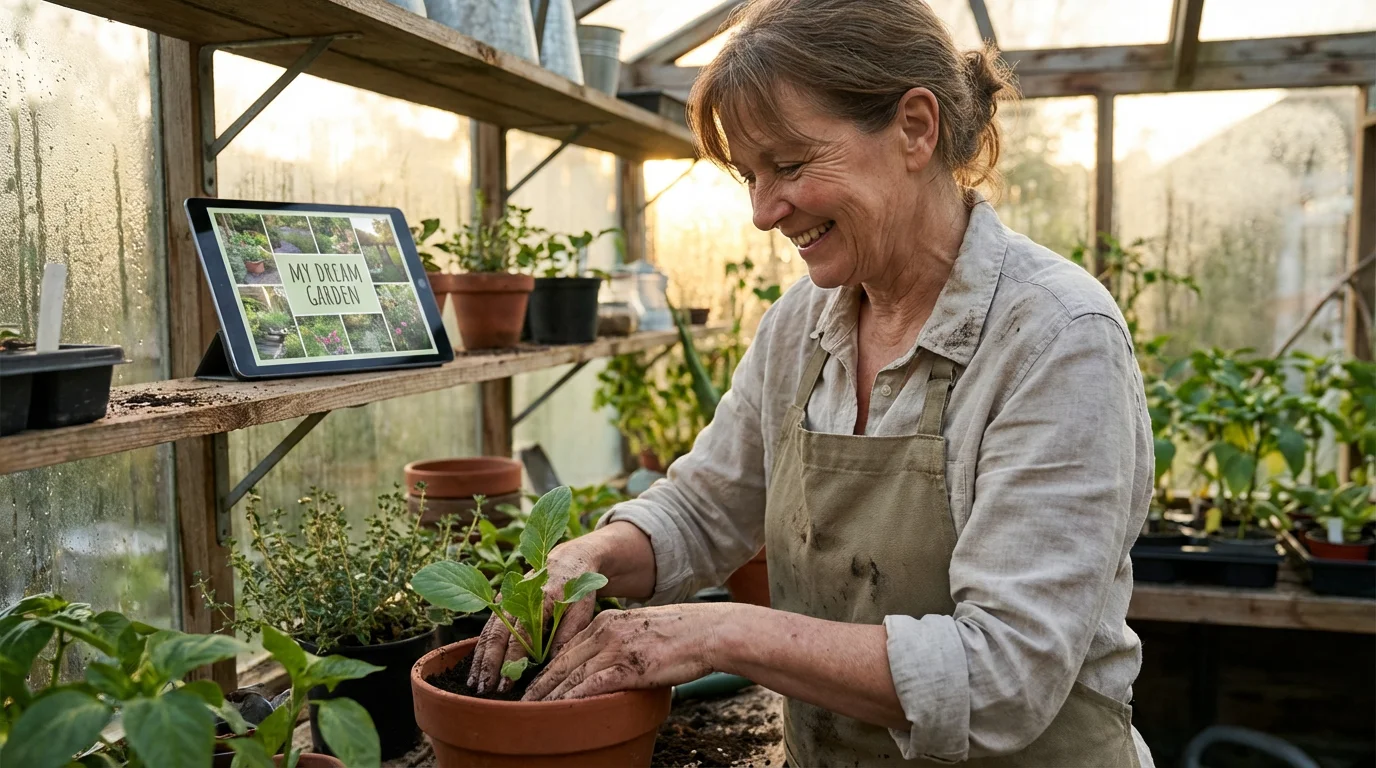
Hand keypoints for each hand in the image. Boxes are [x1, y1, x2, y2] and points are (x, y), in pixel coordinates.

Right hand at [467, 543, 600, 694]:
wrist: (568, 560)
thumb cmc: (577, 588)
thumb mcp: (582, 607)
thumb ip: (568, 632)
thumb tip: (553, 662)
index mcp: (539, 597)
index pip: (522, 634)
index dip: (513, 660)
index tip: (507, 683)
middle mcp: (516, 598)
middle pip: (498, 634)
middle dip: (490, 664)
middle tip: (484, 689)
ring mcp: (505, 600)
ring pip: (489, 633)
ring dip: (480, 660)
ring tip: (475, 685)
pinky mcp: (501, 604)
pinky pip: (488, 630)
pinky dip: (480, 650)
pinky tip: (476, 669)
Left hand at [522, 603, 722, 700]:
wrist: (708, 632)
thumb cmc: (681, 637)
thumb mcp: (641, 632)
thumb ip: (619, 644)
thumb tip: (607, 667)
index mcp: (607, 622)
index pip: (566, 648)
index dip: (545, 668)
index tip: (531, 684)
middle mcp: (605, 632)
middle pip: (561, 662)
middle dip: (537, 684)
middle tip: (518, 701)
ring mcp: (615, 648)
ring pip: (570, 675)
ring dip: (547, 696)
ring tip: (530, 711)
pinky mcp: (628, 666)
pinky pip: (590, 686)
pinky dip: (571, 700)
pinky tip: (558, 711)